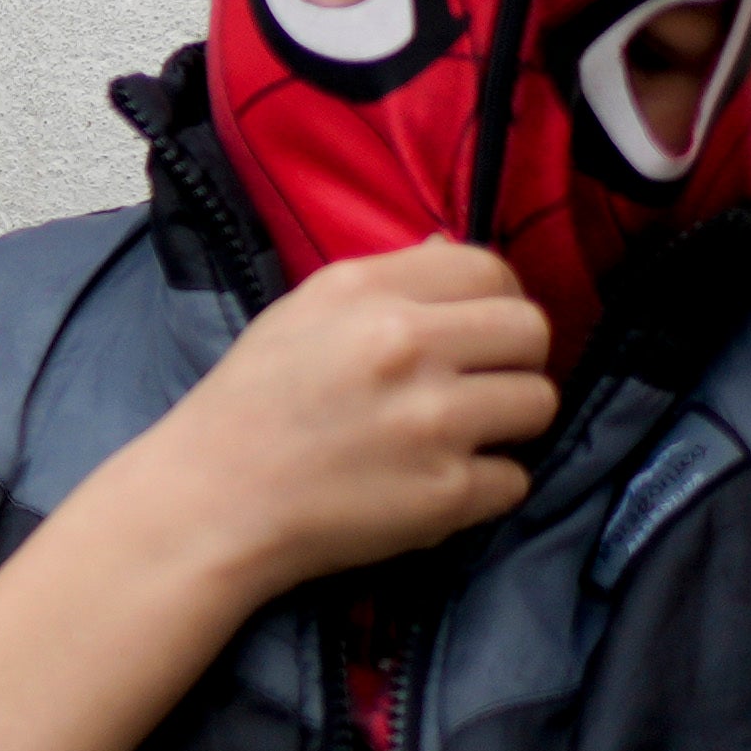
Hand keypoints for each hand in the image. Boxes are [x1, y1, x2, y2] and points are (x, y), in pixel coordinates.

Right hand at [111, 238, 562, 609]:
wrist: (212, 500)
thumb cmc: (253, 402)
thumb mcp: (304, 311)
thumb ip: (388, 278)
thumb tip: (454, 250)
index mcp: (367, 292)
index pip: (489, 267)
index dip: (497, 298)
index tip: (478, 330)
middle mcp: (406, 346)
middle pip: (532, 331)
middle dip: (515, 359)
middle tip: (477, 384)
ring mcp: (433, 422)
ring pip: (538, 403)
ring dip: (508, 423)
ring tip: (458, 435)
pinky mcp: (448, 493)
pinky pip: (515, 478)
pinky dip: (484, 486)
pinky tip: (435, 482)